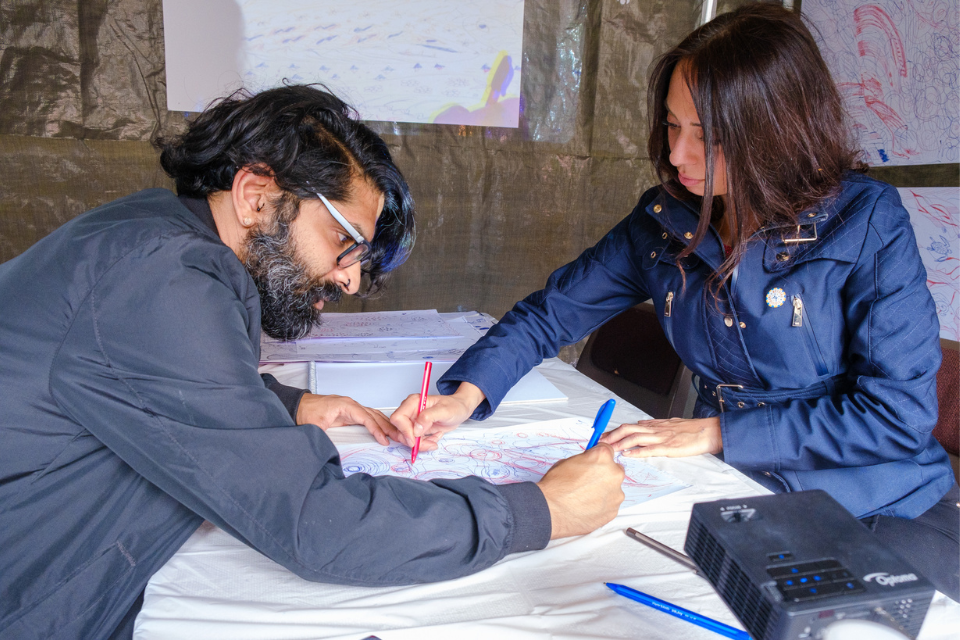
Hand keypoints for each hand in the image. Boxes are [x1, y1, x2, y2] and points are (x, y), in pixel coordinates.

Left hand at [296, 393, 400, 445]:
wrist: (297, 406)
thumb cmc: (304, 413)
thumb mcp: (315, 427)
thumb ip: (327, 437)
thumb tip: (336, 451)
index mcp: (345, 405)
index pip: (366, 417)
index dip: (377, 429)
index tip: (385, 440)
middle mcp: (350, 404)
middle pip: (374, 415)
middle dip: (388, 426)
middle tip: (401, 437)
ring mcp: (351, 408)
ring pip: (373, 415)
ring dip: (386, 425)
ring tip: (398, 435)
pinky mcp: (349, 413)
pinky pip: (368, 417)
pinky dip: (378, 423)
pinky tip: (385, 430)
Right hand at [389, 382, 485, 450]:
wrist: (460, 410)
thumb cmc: (454, 406)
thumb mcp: (444, 410)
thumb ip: (428, 417)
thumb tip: (415, 429)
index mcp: (413, 402)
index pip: (398, 418)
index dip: (404, 430)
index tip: (415, 439)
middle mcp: (410, 411)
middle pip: (399, 430)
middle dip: (412, 441)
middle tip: (429, 443)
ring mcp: (412, 421)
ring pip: (406, 438)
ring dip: (420, 444)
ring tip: (434, 441)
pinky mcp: (417, 429)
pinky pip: (414, 441)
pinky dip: (424, 443)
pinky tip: (435, 438)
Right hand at [536, 443, 624, 538]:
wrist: (551, 511)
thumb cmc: (556, 487)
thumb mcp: (568, 462)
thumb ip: (585, 460)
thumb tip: (590, 463)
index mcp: (602, 457)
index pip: (607, 449)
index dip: (598, 456)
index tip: (594, 460)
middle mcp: (614, 474)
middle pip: (614, 469)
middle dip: (604, 473)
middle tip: (588, 480)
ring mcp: (616, 494)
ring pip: (613, 488)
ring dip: (603, 490)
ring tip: (585, 496)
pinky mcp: (613, 510)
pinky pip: (610, 504)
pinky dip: (602, 504)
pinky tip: (587, 506)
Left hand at [599, 417, 722, 457]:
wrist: (708, 431)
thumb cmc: (691, 430)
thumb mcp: (670, 424)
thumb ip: (654, 425)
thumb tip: (641, 425)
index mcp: (655, 425)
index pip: (630, 426)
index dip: (615, 431)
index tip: (603, 436)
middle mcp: (655, 430)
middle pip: (628, 429)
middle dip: (612, 436)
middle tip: (600, 443)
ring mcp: (661, 438)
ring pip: (636, 438)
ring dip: (620, 443)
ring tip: (608, 449)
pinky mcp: (669, 447)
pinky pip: (650, 449)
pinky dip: (637, 452)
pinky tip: (627, 454)